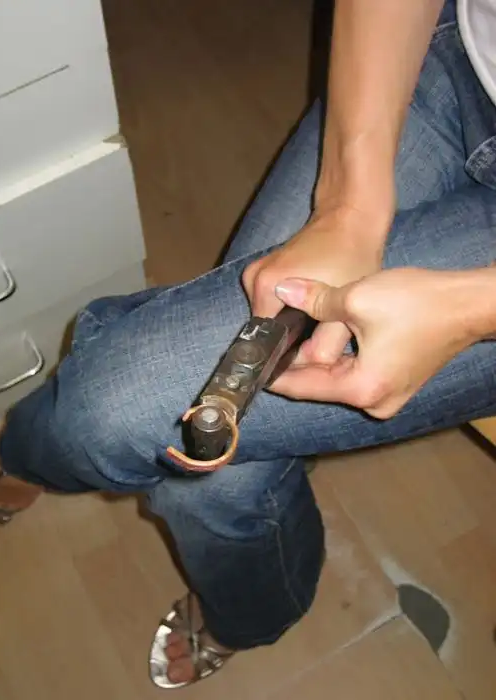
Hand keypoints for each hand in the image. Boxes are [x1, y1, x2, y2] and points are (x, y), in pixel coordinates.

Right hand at [242, 206, 385, 364]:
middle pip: (268, 330)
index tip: (307, 362)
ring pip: (272, 318)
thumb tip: (310, 369)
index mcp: (266, 287)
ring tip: (322, 321)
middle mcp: (253, 281)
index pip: (265, 340)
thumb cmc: (352, 255)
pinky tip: (316, 307)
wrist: (350, 216)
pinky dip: (293, 310)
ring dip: (294, 325)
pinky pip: (274, 304)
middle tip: (323, 340)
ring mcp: (256, 274)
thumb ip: (326, 344)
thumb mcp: (346, 305)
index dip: (286, 357)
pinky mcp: (265, 272)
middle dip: (293, 341)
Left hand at [270, 268, 480, 417]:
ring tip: (288, 343)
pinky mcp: (395, 384)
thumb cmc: (419, 302)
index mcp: (362, 389)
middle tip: (266, 348)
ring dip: (317, 361)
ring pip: (337, 381)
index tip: (251, 365)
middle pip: (319, 385)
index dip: (275, 374)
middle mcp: (374, 402)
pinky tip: (323, 343)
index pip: (303, 386)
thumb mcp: (357, 296)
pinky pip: (356, 376)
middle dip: (294, 365)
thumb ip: (314, 300)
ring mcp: (387, 397)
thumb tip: (282, 292)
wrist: (466, 303)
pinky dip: (339, 361)